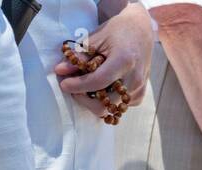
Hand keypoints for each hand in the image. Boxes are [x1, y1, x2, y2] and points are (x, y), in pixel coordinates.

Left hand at [55, 2, 152, 118]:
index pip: (97, 82)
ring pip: (110, 108)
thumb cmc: (117, 31)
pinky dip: (107, 100)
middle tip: (75, 89)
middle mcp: (134, 79)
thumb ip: (79, 56)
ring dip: (95, 100)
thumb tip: (60, 71)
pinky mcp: (139, 95)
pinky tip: (104, 86)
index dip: (78, 86)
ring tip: (87, 86)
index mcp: (124, 61)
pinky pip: (118, 106)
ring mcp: (138, 89)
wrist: (141, 30)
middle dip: (85, 99)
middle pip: (104, 105)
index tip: (64, 84)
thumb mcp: (96, 38)